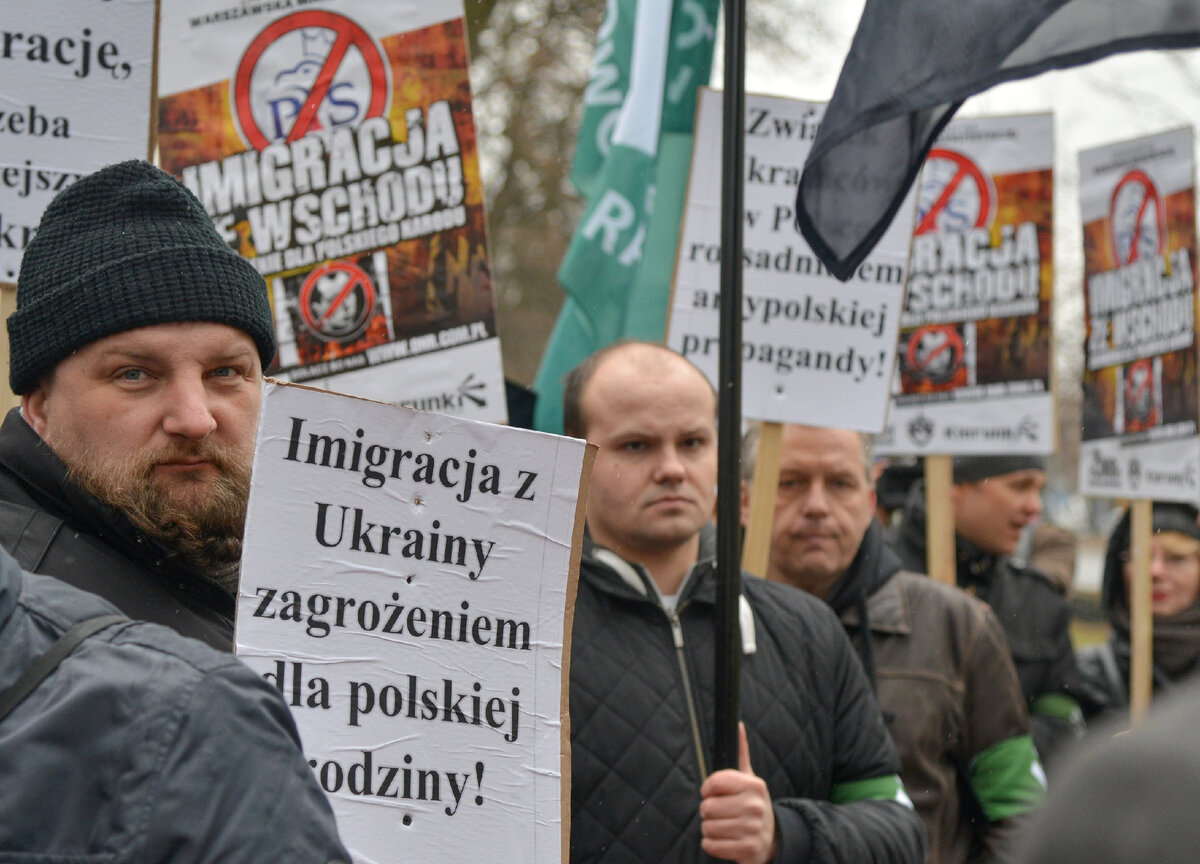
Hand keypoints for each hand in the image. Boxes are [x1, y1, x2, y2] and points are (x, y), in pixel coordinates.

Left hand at [698, 723, 776, 863]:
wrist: (771, 841)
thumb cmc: (752, 806)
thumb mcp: (749, 780)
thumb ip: (741, 753)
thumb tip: (738, 725)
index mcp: (754, 785)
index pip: (713, 782)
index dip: (707, 789)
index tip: (712, 793)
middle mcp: (755, 806)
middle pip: (707, 807)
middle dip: (708, 812)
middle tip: (720, 813)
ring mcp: (753, 829)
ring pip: (707, 827)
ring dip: (709, 829)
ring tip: (723, 827)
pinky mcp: (748, 850)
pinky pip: (711, 845)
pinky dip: (711, 844)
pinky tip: (723, 841)